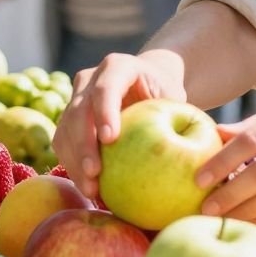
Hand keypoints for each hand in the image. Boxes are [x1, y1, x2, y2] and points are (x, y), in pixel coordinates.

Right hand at [55, 51, 188, 197]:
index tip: (110, 139)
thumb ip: (177, 114)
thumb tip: (192, 145)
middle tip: (95, 174)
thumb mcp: (175, 96)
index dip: (104, 112)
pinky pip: (63, 143)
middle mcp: (90, 79)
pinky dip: (73, 166)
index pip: (105, 88)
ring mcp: (76, 98)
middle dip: (84, 145)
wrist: (146, 83)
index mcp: (118, 67)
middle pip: (79, 111)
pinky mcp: (68, 119)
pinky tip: (87, 187)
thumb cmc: (165, 92)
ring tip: (91, 190)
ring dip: (75, 161)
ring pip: (66, 130)